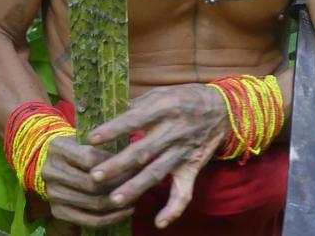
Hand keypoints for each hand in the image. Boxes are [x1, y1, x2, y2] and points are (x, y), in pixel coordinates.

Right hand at [41, 134, 134, 227]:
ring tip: (135, 196)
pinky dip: (111, 218)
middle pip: (91, 184)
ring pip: (92, 203)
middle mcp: (51, 171)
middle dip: (119, 184)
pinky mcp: (58, 211)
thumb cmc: (79, 145)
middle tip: (139, 181)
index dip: (113, 162)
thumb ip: (104, 143)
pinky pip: (89, 220)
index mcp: (58, 147)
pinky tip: (126, 211)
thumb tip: (135, 155)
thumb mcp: (86, 137)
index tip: (134, 162)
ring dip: (118, 202)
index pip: (89, 158)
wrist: (53, 161)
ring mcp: (53, 194)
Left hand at [87, 84, 229, 228]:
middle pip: (143, 151)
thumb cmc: (185, 98)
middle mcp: (174, 131)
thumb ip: (138, 104)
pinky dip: (174, 208)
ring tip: (114, 200)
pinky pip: (185, 192)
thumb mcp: (162, 93)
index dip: (114, 129)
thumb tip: (109, 113)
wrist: (222, 109)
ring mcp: (183, 152)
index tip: (92, 139)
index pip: (136, 119)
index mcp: (166, 107)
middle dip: (118, 164)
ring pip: (157, 173)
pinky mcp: (192, 168)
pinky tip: (159, 222)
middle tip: (94, 176)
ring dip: (136, 187)